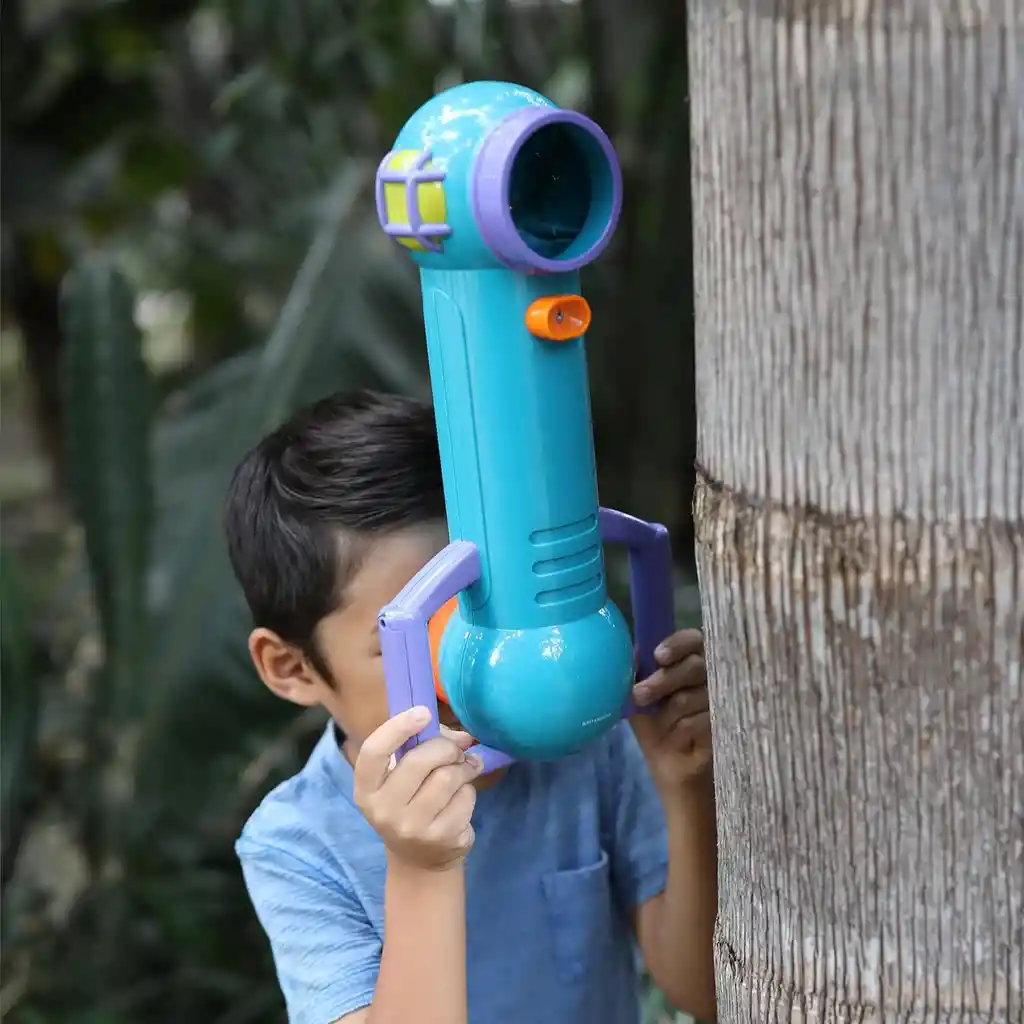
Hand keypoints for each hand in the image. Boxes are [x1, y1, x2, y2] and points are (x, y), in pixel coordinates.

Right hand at [353, 707, 482, 871]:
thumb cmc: (409, 802)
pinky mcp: (442, 837)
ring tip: (463, 771)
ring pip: (448, 777)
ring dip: (463, 768)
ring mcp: (412, 828)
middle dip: (445, 748)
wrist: (419, 860)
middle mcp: (383, 810)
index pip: (374, 752)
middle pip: (420, 760)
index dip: (398, 727)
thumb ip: (424, 745)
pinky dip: (469, 791)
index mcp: (366, 789)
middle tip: (455, 750)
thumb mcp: (402, 776)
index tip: (422, 712)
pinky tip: (461, 799)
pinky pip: (465, 797)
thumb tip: (464, 738)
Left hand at [629, 629, 712, 789]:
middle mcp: (714, 676)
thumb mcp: (641, 700)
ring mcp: (726, 700)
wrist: (672, 768)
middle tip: (640, 695)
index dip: (678, 644)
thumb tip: (635, 654)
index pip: (694, 639)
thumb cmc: (657, 727)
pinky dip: (683, 732)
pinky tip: (679, 740)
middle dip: (663, 680)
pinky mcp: (731, 725)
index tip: (658, 656)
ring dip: (671, 712)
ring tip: (663, 725)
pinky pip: (704, 721)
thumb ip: (638, 674)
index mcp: (692, 663)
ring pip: (696, 695)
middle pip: (695, 666)